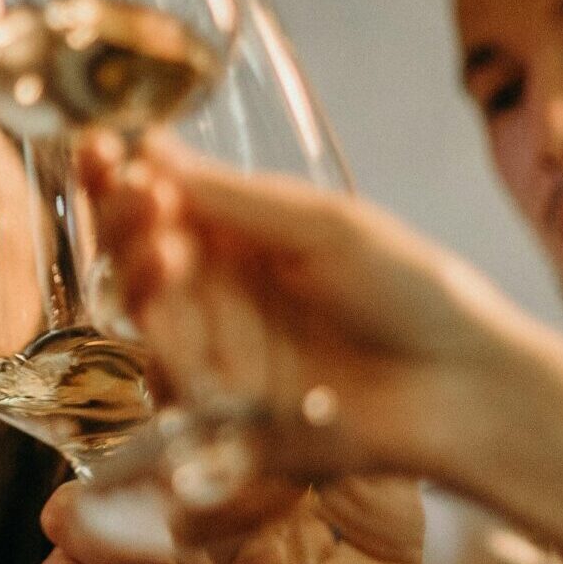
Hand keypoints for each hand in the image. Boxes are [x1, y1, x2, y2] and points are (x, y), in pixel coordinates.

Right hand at [77, 136, 535, 486]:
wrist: (462, 388)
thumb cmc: (413, 293)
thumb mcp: (327, 226)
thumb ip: (238, 199)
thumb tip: (152, 149)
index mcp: (240, 241)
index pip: (160, 207)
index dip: (122, 180)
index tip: (100, 149)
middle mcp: (216, 295)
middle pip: (136, 258)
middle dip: (124, 224)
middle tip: (135, 195)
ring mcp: (213, 355)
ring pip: (143, 315)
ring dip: (140, 276)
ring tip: (166, 246)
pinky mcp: (218, 414)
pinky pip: (171, 377)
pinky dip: (168, 340)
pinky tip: (177, 305)